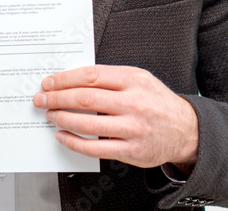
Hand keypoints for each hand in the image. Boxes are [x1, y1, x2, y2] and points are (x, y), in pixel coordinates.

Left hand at [32, 65, 197, 171]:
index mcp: (133, 80)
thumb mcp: (139, 78)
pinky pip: (96, 148)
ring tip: (50, 115)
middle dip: (57, 98)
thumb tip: (71, 79)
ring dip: (62, 119)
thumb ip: (110, 77)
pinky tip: (63, 135)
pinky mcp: (132, 150)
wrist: (186, 129)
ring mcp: (133, 128)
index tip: (49, 83)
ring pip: (88, 124)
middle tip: (42, 99)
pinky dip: (74, 142)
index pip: (90, 76)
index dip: (64, 79)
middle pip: (85, 98)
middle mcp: (134, 102)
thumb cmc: (156, 101)